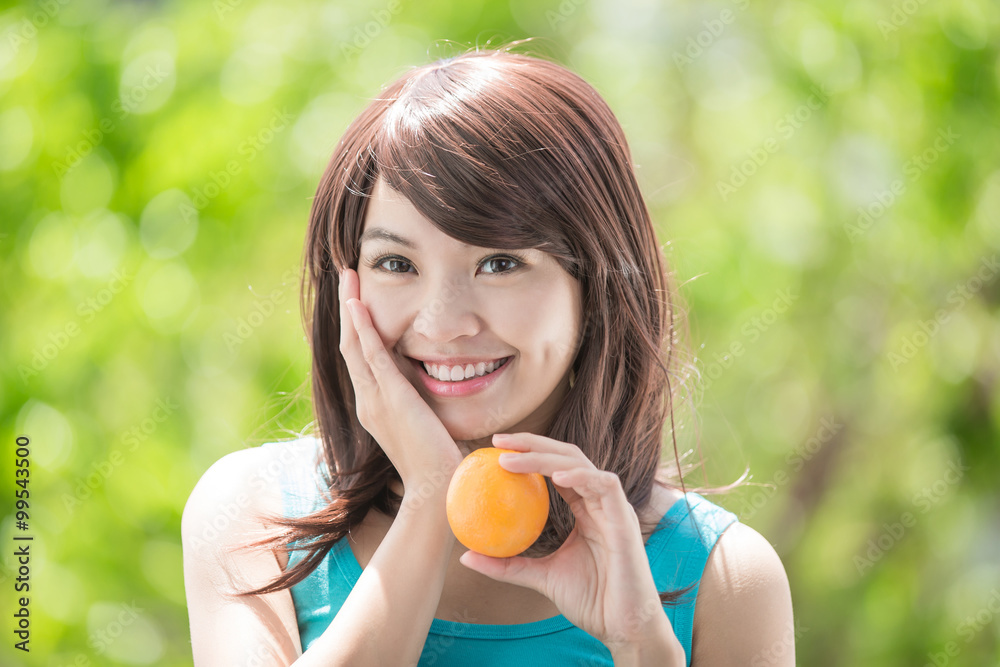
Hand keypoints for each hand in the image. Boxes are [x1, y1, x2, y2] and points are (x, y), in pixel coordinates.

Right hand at [338, 266, 462, 494]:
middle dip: (348, 308)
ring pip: (354, 345)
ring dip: (351, 308)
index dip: (356, 326)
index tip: (358, 299)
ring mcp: (376, 400)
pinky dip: (364, 329)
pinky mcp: (391, 399)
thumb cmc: (440, 460)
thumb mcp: (427, 419)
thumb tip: (432, 377)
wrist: (438, 489)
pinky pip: (372, 357)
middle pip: (349, 345)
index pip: (360, 358)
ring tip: (348, 277)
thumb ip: (422, 398)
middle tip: (347, 276)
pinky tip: (358, 305)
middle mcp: (369, 401)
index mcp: (376, 406)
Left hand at [459, 433, 684, 661]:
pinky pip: (605, 485)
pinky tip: (555, 476)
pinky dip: (580, 476)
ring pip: (581, 464)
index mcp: (585, 508)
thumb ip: (508, 565)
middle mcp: (600, 501)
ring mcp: (614, 507)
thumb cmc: (592, 601)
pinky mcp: (625, 519)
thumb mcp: (541, 578)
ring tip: (511, 460)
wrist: (625, 627)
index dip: (528, 453)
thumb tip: (465, 557)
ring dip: (544, 456)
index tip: (495, 451)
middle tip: (499, 443)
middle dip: (533, 443)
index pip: (556, 468)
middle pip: (567, 456)